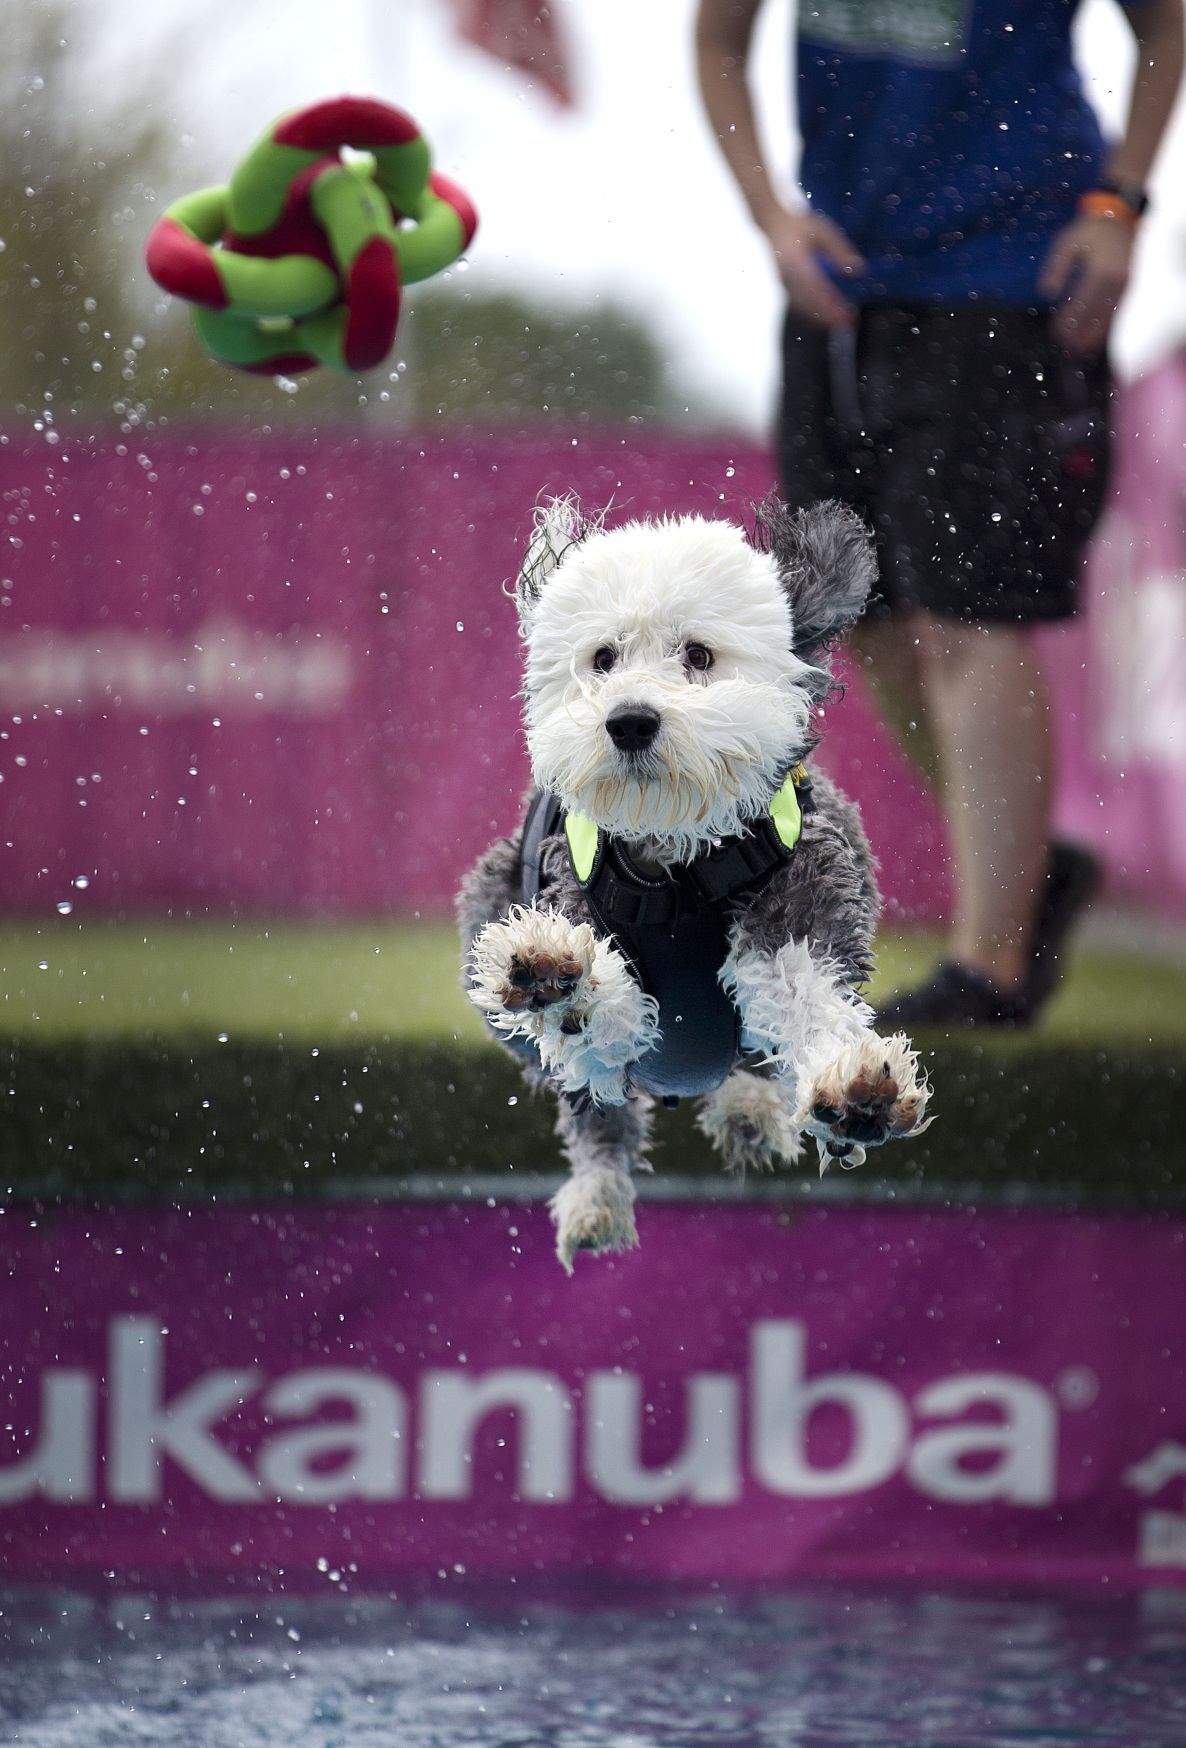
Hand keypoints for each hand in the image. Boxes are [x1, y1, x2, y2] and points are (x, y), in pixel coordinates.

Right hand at [761, 207, 865, 329]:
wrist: (771, 223)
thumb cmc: (798, 225)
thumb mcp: (822, 231)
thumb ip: (840, 250)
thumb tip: (859, 270)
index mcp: (797, 263)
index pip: (818, 291)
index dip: (832, 306)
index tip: (847, 316)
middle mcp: (788, 277)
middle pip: (810, 304)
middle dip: (829, 317)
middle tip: (849, 324)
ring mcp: (784, 284)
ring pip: (804, 307)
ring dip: (822, 317)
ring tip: (841, 322)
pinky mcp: (785, 286)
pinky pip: (799, 304)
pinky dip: (813, 312)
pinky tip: (826, 315)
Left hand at [1038, 215, 1134, 354]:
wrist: (1126, 219)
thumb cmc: (1093, 232)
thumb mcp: (1068, 241)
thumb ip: (1056, 265)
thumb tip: (1047, 292)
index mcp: (1102, 270)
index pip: (1081, 306)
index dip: (1067, 323)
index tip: (1056, 331)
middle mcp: (1119, 282)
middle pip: (1097, 319)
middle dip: (1079, 336)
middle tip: (1066, 344)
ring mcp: (1131, 288)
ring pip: (1111, 322)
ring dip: (1093, 338)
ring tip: (1078, 347)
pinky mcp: (1136, 290)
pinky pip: (1121, 316)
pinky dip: (1107, 329)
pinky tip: (1095, 337)